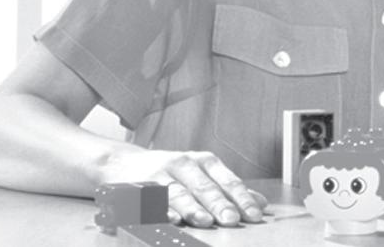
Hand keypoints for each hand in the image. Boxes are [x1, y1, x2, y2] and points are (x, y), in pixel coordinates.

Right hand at [97, 147, 266, 226]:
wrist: (122, 162)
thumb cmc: (171, 171)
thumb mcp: (202, 173)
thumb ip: (229, 189)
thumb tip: (261, 203)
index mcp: (205, 161)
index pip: (228, 181)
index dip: (242, 198)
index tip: (254, 214)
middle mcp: (185, 165)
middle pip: (205, 187)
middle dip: (220, 204)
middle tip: (233, 219)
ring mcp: (161, 175)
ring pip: (180, 194)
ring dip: (193, 209)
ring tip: (206, 221)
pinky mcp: (140, 186)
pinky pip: (153, 201)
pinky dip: (163, 211)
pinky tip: (173, 219)